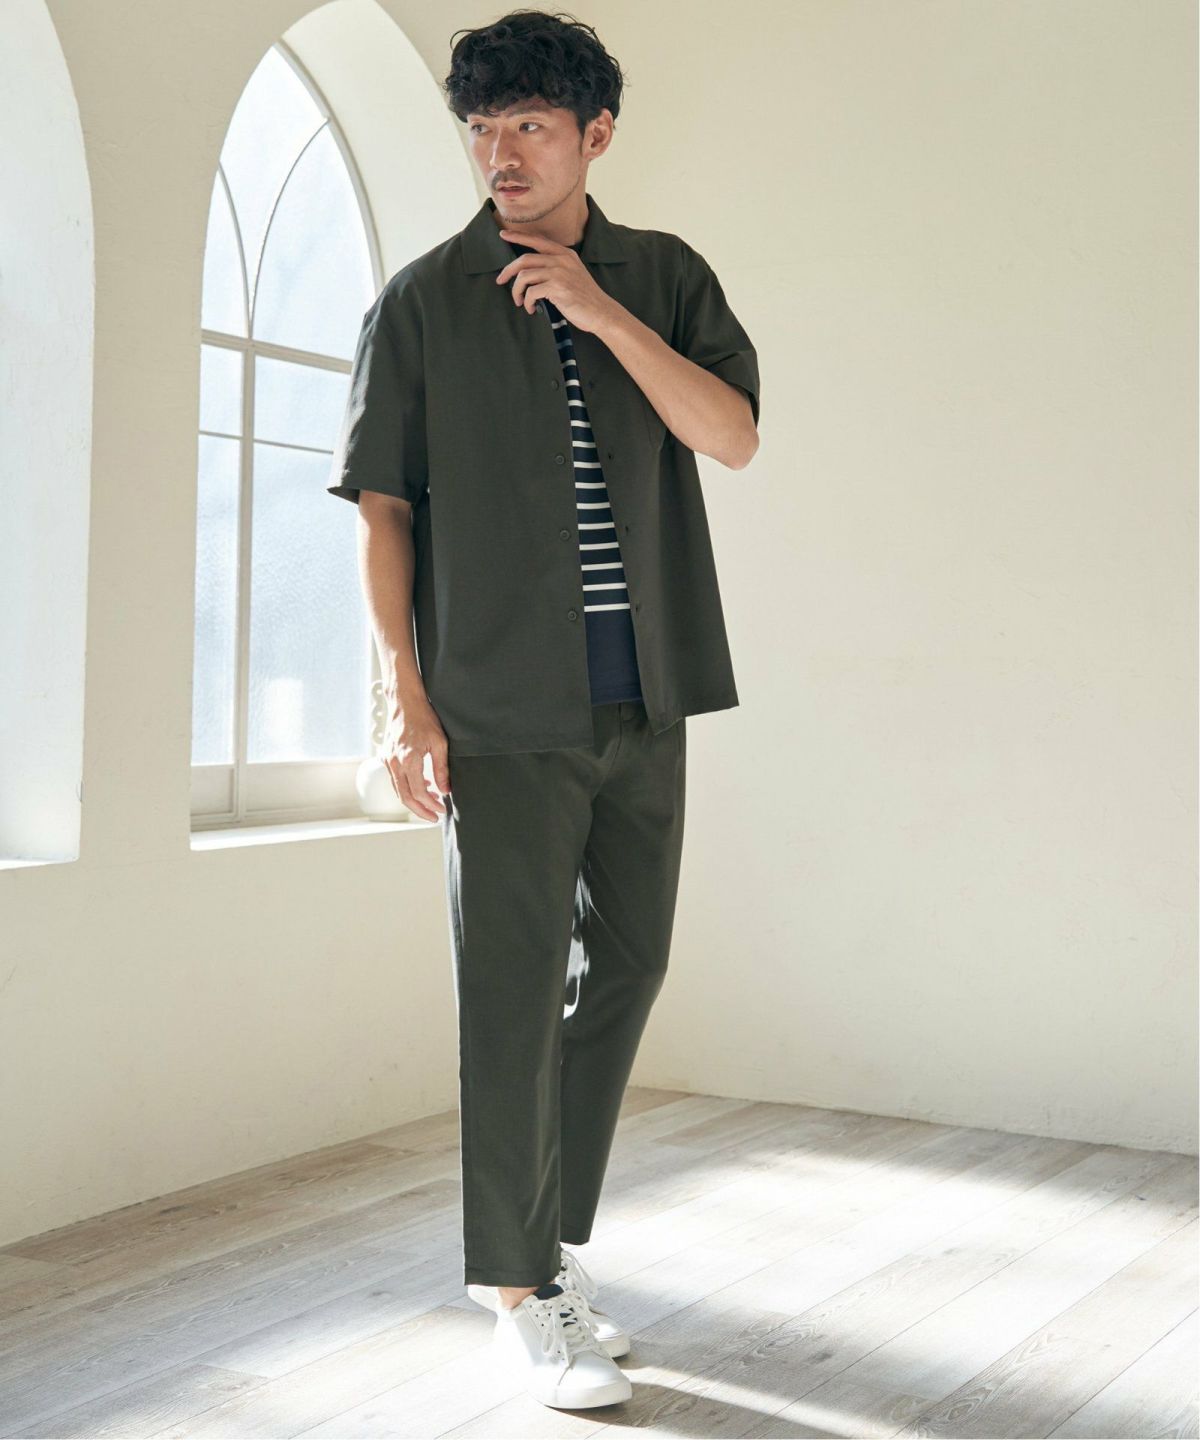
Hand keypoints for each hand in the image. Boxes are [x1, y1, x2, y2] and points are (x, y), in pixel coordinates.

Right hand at [382, 695, 449, 822]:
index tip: (442, 809)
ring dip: (414, 800)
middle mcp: (394, 763)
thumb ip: (442, 769)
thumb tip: (445, 790)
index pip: (419, 792)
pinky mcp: (386, 757)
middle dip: (420, 810)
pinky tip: (422, 786)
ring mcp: (387, 760)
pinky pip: (395, 779)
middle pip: (405, 797)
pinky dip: (407, 788)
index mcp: (408, 760)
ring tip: (432, 803)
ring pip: (398, 790)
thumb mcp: (439, 743)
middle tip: (434, 817)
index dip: (431, 805)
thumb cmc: (424, 719)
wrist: (405, 703)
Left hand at [495, 228, 622, 333]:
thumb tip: (530, 271)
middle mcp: (561, 260)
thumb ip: (556, 267)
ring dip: (516, 291)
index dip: (518, 237)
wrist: (601, 312)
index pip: (537, 240)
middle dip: (508, 271)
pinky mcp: (557, 288)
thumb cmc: (585, 298)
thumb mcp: (573, 274)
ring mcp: (559, 273)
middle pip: (524, 259)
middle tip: (500, 280)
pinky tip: (532, 309)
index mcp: (565, 254)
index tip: (503, 235)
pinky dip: (527, 302)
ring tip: (519, 301)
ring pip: (524, 276)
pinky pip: (531, 292)